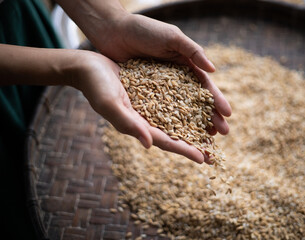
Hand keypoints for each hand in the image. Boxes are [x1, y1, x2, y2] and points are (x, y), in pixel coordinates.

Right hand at [76, 51, 212, 163]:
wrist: (89, 66)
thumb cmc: (95, 85)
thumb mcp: (110, 104)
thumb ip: (129, 123)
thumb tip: (149, 145)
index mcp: (137, 125)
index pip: (165, 141)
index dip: (183, 150)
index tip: (202, 159)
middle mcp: (146, 118)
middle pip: (175, 134)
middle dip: (193, 144)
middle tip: (213, 154)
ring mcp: (150, 105)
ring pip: (177, 119)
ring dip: (194, 126)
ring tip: (212, 132)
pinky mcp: (152, 91)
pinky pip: (173, 100)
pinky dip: (187, 106)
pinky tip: (199, 105)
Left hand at [91, 14, 231, 134]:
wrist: (113, 31)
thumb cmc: (144, 30)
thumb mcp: (172, 37)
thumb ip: (193, 51)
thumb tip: (214, 70)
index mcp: (186, 64)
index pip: (205, 86)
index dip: (216, 100)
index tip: (228, 115)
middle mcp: (176, 78)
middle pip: (196, 101)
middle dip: (210, 117)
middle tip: (222, 133)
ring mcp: (160, 87)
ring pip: (180, 109)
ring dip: (192, 123)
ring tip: (204, 138)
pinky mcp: (144, 92)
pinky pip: (159, 109)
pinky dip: (169, 121)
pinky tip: (176, 133)